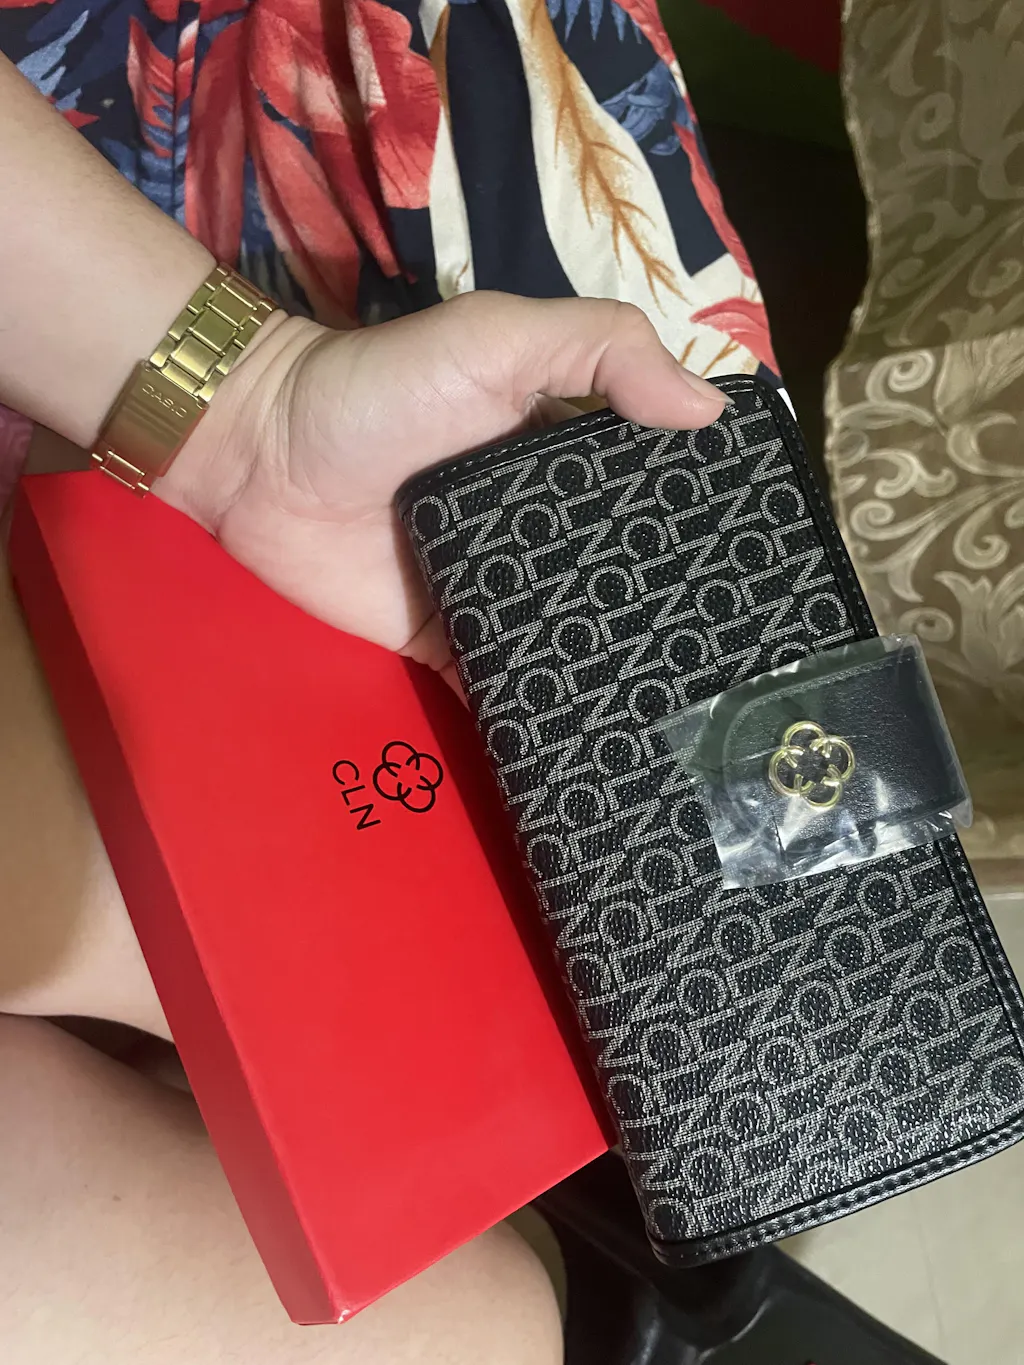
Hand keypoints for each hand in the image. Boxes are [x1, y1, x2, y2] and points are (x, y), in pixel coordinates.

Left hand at [158, 291, 727, 677]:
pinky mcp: (452, 644)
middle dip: (677, 616)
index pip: (655, 491)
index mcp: (568, 453)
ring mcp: (501, 592)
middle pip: (624, 578)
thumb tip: (713, 410)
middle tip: (755, 672)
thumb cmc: (384, 390)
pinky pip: (511, 685)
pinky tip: (606, 750)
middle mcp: (546, 528)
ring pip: (578, 640)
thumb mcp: (497, 338)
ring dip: (623, 672)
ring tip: (701, 725)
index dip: (707, 523)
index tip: (772, 569)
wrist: (261, 459)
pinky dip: (548, 715)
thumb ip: (600, 350)